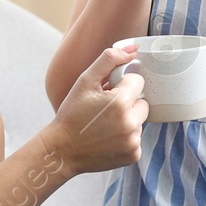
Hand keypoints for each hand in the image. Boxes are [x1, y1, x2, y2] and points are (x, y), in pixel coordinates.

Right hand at [40, 45, 149, 175]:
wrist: (62, 149)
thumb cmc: (72, 113)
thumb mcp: (85, 81)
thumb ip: (109, 60)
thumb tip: (133, 49)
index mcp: (119, 102)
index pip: (138, 81)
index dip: (122, 85)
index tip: (108, 93)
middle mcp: (130, 123)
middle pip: (143, 102)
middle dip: (128, 102)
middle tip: (106, 109)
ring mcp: (133, 141)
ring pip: (140, 121)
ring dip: (127, 120)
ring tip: (105, 124)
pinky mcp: (133, 155)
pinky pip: (137, 138)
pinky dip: (126, 137)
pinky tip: (108, 138)